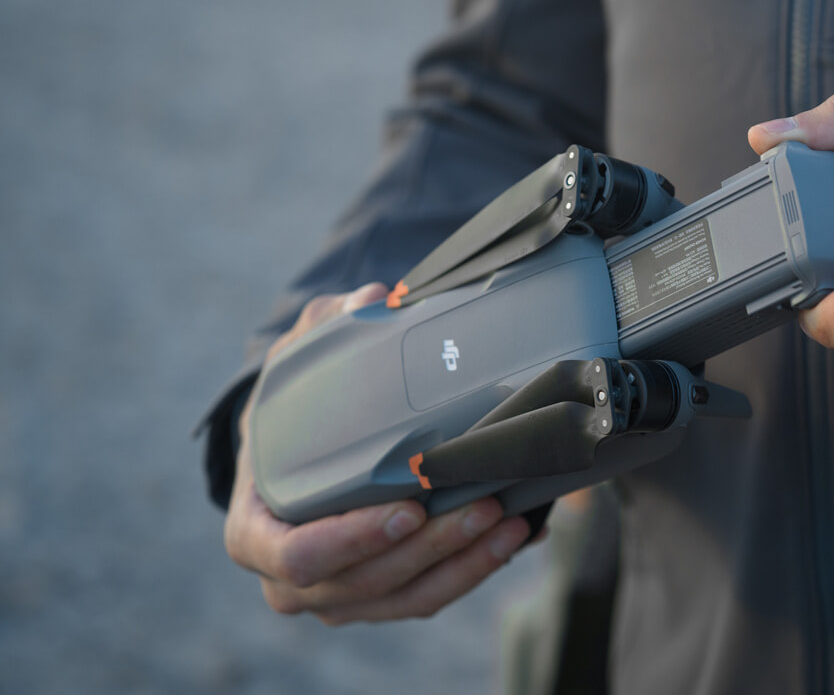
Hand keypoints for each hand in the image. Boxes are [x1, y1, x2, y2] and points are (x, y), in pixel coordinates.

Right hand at [224, 283, 531, 623]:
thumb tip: (372, 298)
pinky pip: (429, 596)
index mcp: (254, 532)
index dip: (354, 540)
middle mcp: (290, 581)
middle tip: (486, 507)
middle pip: (365, 583)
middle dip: (432, 548)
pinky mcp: (380, 598)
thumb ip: (326, 329)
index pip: (298, 556)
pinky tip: (516, 535)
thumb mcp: (295, 365)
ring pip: (406, 598)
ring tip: (511, 523)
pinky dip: (474, 570)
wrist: (295, 457)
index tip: (409, 507)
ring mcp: (337, 598)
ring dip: (464, 565)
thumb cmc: (291, 415)